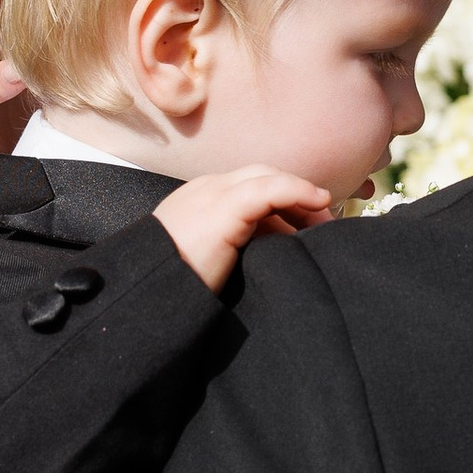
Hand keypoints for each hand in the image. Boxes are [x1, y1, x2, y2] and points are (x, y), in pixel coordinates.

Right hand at [154, 167, 334, 292]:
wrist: (146, 295)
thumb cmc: (174, 289)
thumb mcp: (208, 264)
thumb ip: (233, 251)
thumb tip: (270, 260)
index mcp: (199, 202)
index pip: (250, 188)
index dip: (283, 203)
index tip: (307, 227)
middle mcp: (205, 190)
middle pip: (262, 177)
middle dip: (297, 197)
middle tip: (323, 224)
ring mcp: (212, 194)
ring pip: (267, 178)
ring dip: (302, 196)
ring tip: (326, 221)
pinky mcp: (223, 207)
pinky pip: (269, 189)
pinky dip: (298, 191)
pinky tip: (319, 202)